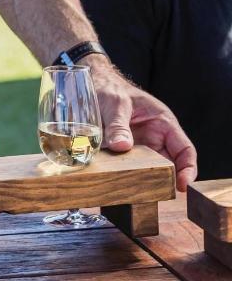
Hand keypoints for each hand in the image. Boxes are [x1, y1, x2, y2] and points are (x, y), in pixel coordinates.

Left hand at [90, 60, 196, 190]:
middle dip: (163, 183)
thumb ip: (118, 124)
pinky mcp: (124, 157)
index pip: (185, 150)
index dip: (188, 169)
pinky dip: (124, 179)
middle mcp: (155, 140)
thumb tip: (122, 146)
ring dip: (142, 183)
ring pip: (148, 174)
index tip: (183, 186)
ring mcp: (140, 150)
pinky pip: (128, 172)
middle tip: (152, 194)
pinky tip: (114, 185)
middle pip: (168, 168)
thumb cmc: (111, 89)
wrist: (93, 86)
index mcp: (163, 124)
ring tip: (132, 193)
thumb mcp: (115, 103)